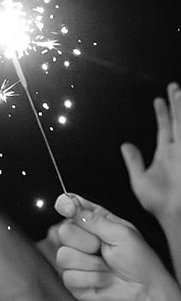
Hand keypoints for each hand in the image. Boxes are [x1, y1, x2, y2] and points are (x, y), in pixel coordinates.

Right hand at [52, 192, 168, 300]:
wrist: (142, 290)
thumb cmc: (138, 260)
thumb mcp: (122, 233)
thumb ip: (94, 219)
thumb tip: (68, 203)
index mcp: (94, 223)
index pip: (69, 208)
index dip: (66, 206)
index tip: (68, 208)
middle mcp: (80, 240)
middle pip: (61, 232)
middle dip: (85, 242)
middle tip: (102, 248)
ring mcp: (74, 261)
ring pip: (63, 256)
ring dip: (91, 264)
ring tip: (107, 267)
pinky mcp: (71, 281)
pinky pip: (69, 277)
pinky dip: (92, 279)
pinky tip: (103, 280)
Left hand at [123, 82, 180, 224]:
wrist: (175, 212)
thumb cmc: (159, 202)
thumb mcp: (139, 180)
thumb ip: (133, 162)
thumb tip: (125, 145)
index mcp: (166, 154)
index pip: (165, 128)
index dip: (162, 113)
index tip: (158, 100)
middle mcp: (179, 150)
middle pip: (178, 121)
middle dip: (176, 104)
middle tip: (173, 87)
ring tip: (178, 91)